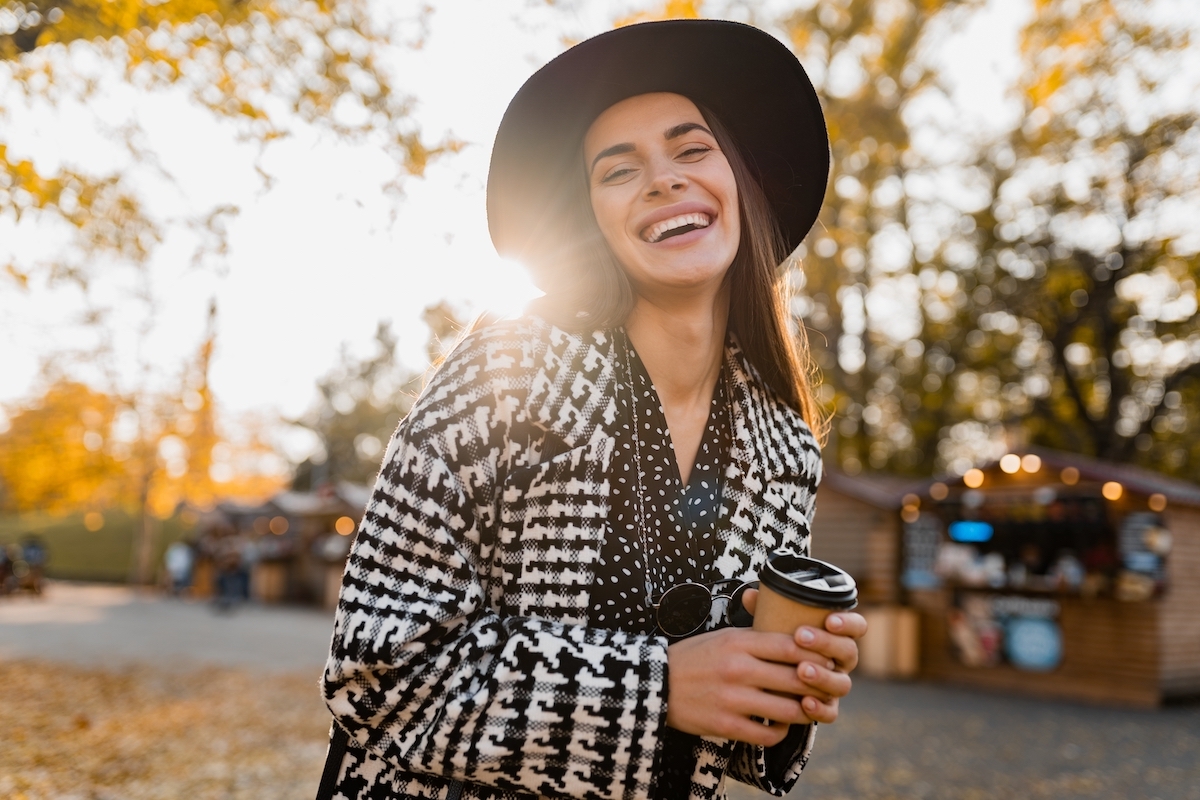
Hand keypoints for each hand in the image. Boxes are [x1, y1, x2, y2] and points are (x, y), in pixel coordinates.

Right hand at [665, 627, 825, 746]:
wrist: (654, 685)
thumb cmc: (692, 658)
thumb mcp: (721, 636)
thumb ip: (755, 637)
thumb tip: (794, 638)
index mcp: (738, 641)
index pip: (791, 645)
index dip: (815, 654)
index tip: (824, 659)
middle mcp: (738, 668)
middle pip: (797, 678)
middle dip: (818, 684)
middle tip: (825, 686)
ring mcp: (732, 699)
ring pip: (789, 709)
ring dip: (804, 710)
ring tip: (807, 706)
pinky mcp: (725, 725)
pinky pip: (768, 735)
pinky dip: (781, 731)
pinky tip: (780, 724)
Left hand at [740, 589, 866, 724]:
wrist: (767, 680)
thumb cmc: (777, 645)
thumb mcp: (774, 626)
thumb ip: (767, 610)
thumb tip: (750, 595)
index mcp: (836, 636)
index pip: (856, 626)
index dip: (848, 623)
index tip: (829, 620)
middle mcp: (840, 661)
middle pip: (849, 652)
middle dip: (827, 644)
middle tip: (801, 636)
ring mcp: (835, 685)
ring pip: (842, 683)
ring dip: (823, 676)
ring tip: (801, 670)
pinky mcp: (826, 708)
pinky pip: (831, 713)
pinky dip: (820, 708)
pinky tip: (805, 702)